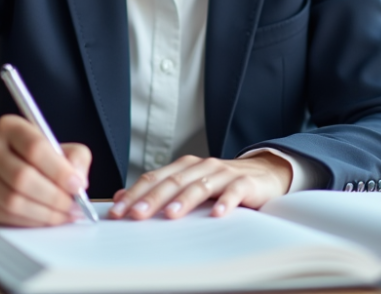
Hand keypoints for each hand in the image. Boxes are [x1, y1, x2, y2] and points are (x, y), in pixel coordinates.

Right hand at [0, 114, 91, 226]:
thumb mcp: (56, 148)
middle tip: (73, 205)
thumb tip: (78, 180)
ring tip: (64, 214)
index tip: (77, 184)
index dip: (59, 170)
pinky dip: (32, 222)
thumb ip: (75, 157)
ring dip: (45, 213)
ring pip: (14, 201)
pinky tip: (46, 219)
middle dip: (54, 196)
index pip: (34, 147)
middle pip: (23, 177)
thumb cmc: (30, 160)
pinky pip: (7, 217)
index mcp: (10, 127)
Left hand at [109, 153, 291, 220]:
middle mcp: (201, 166)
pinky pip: (233, 191)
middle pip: (172, 182)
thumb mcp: (189, 185)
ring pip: (199, 185)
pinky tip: (217, 214)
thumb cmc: (220, 184)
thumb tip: (120, 199)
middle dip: (152, 198)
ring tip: (171, 215)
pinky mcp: (244, 183)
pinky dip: (225, 202)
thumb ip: (159, 191)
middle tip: (136, 214)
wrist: (263, 173)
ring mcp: (223, 173)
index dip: (135, 194)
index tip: (118, 211)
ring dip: (184, 200)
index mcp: (183, 167)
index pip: (154, 178)